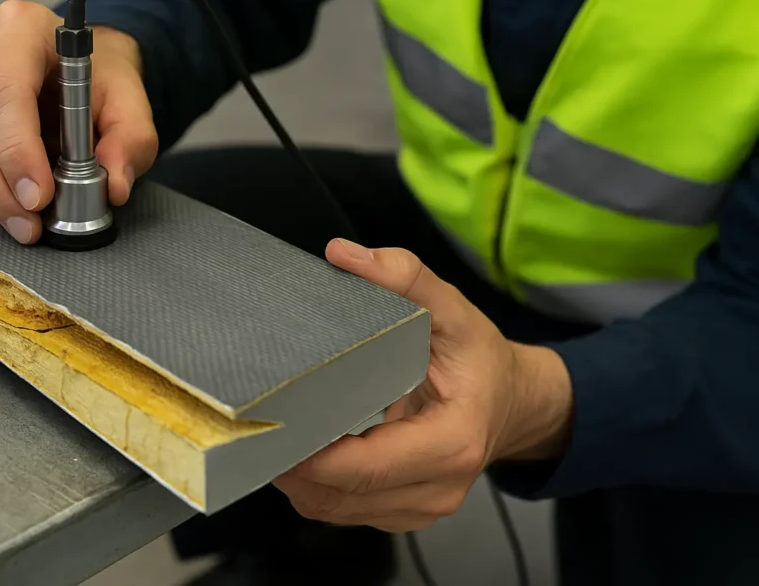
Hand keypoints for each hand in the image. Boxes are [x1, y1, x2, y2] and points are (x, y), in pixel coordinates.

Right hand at [0, 0, 157, 243]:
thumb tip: (114, 187)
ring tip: (20, 223)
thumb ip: (131, 141)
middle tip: (29, 223)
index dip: (16, 150)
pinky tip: (1, 203)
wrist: (80, 68)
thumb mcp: (130, 106)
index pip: (5, 91)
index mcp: (22, 26)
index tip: (38, 197)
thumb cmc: (101, 83)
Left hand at [272, 239, 572, 532]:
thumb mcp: (451, 308)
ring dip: (298, 479)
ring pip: (334, 511)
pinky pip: (343, 511)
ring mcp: (421, 509)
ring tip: (273, 432)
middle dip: (291, 465)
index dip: (310, 455)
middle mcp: (438, 487)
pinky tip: (303, 448)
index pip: (365, 466)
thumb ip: (405, 277)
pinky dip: (315, 485)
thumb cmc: (479, 359)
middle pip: (340, 497)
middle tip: (254, 423)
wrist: (512, 402)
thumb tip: (344, 255)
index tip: (270, 423)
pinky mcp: (404, 512)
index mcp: (452, 442)